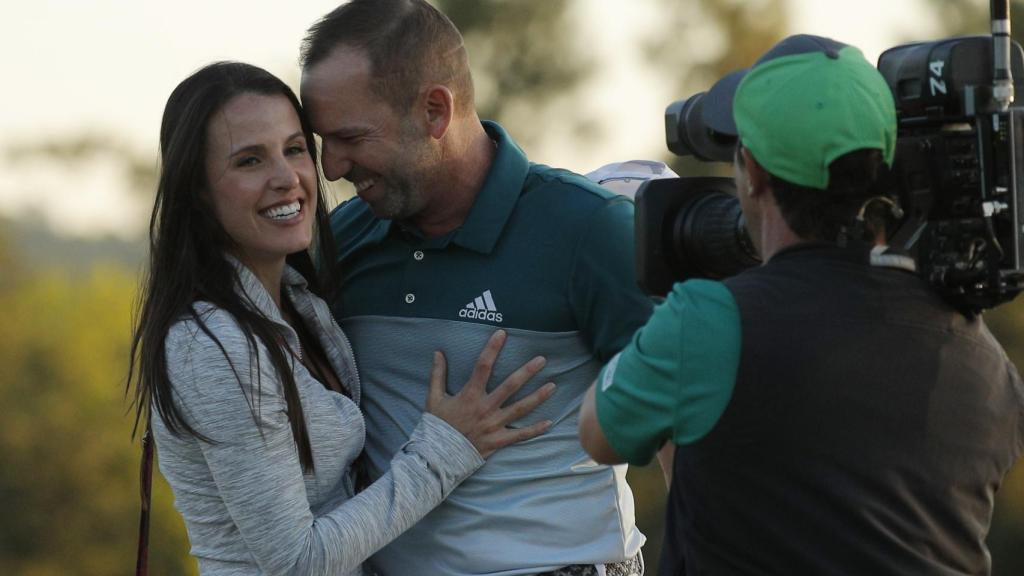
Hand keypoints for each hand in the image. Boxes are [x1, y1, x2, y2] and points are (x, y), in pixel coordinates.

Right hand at [426, 330, 555, 457]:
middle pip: (510, 386)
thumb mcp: (434, 398)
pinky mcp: (498, 440)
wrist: (439, 456)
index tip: (502, 334)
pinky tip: (550, 422)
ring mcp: (494, 424)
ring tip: (553, 386)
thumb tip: (438, 353)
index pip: (483, 366)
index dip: (492, 348)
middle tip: (542, 359)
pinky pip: (520, 435)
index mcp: (470, 395)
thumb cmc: (438, 426)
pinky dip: (535, 430)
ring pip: (520, 408)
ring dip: (538, 397)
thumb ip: (437, 375)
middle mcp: (485, 408)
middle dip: (527, 371)